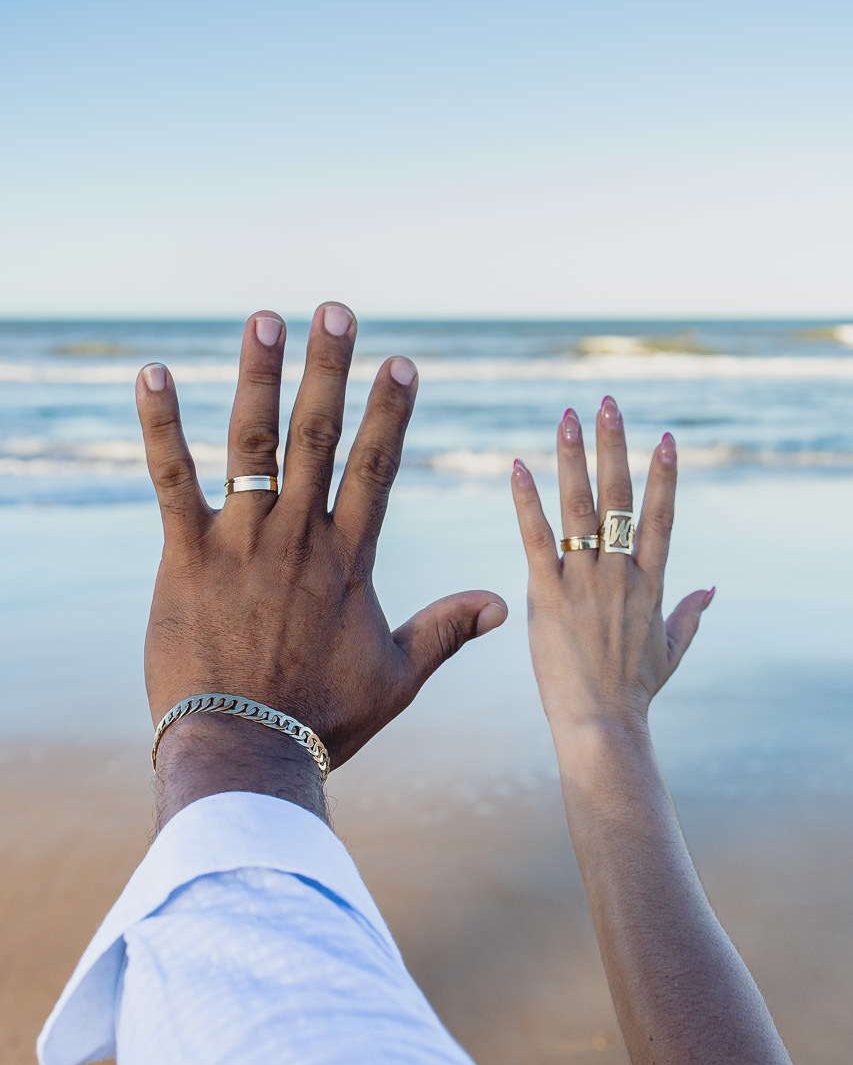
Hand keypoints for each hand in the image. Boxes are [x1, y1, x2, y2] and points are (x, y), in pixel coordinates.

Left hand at [136, 304, 506, 771]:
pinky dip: (161, 425)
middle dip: (329, 368)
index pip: (377, 467)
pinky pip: (172, 478)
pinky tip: (154, 374)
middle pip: (318, 435)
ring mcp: (241, 540)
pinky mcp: (185, 555)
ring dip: (259, 376)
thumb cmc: (324, 720)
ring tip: (265, 319)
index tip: (402, 362)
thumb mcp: (398, 677)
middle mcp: (299, 535)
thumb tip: (504, 604)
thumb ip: (447, 630)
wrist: (248, 753)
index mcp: (349, 559)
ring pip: (253, 442)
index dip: (391, 411)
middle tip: (335, 311)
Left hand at [511, 396, 712, 736]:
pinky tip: (517, 467)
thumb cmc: (635, 692)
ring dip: (572, 458)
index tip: (666, 438)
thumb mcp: (671, 651)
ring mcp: (584, 580)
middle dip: (614, 447)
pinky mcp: (548, 594)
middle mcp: (619, 573)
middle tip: (608, 404)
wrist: (603, 724)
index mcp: (650, 583)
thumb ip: (691, 613)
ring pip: (578, 506)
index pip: (660, 516)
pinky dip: (526, 500)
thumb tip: (712, 586)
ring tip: (567, 417)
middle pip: (619, 497)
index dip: (664, 475)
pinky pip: (536, 537)